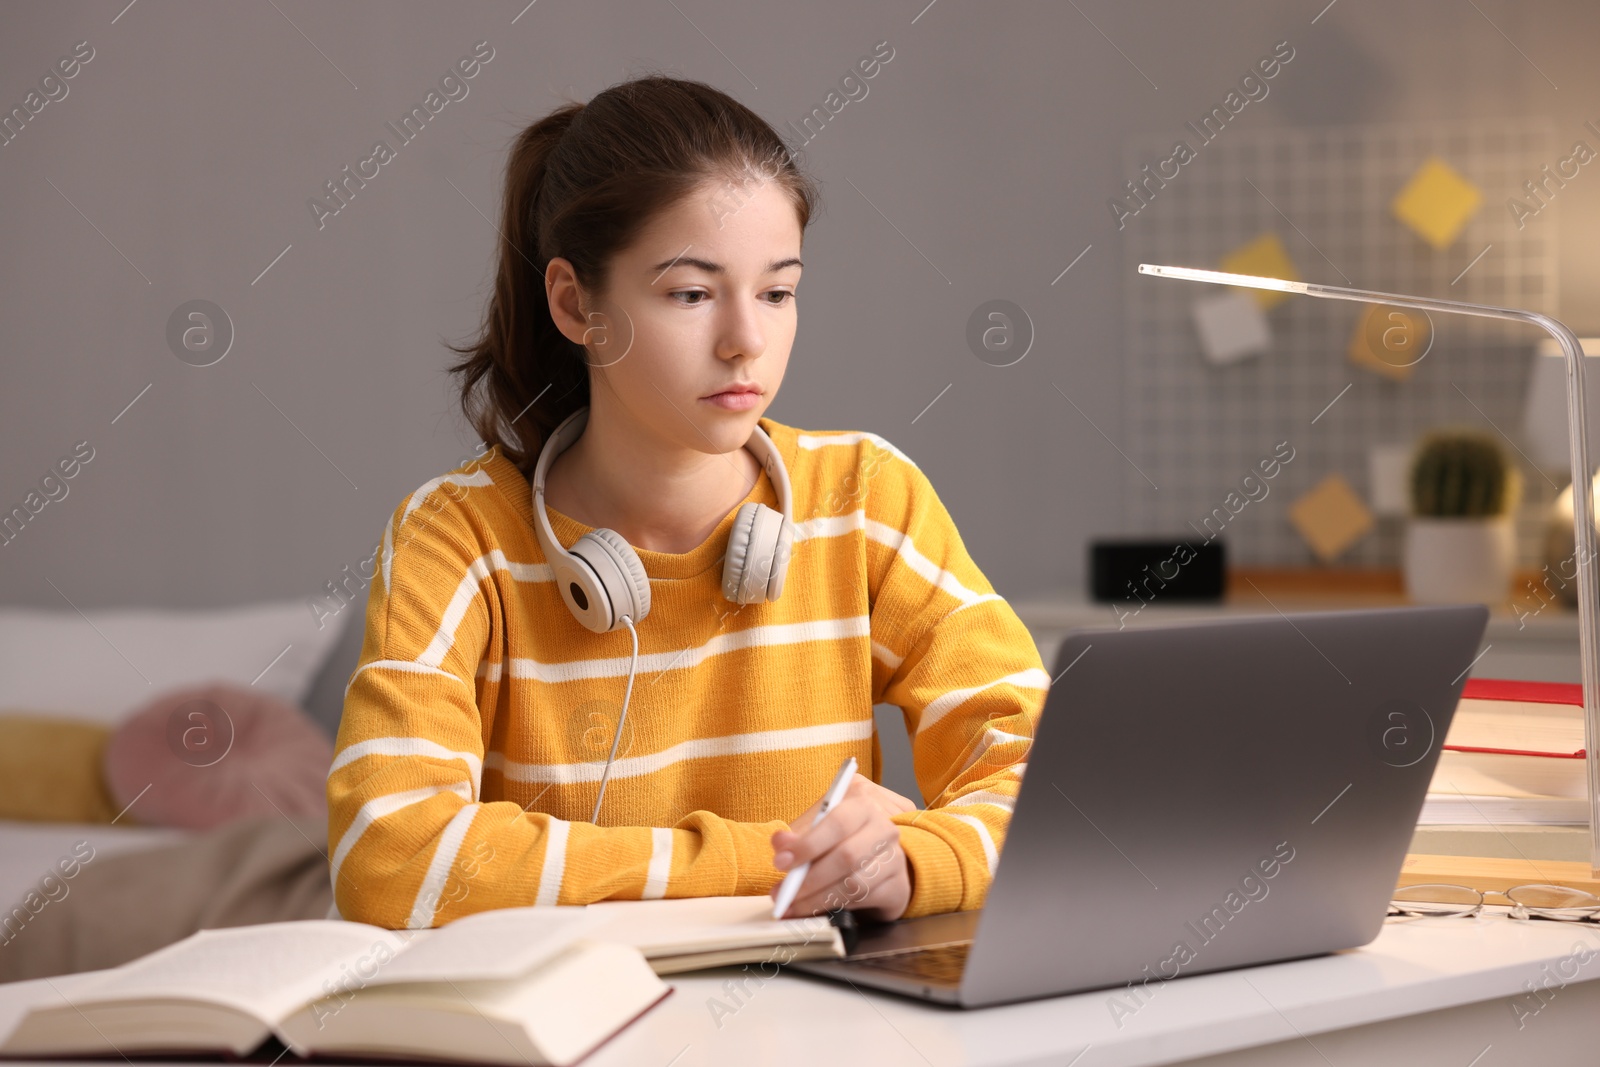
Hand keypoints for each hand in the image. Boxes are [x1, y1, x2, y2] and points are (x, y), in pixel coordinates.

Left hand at [769, 773, 912, 921]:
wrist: (878, 856)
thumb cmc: (842, 838)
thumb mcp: (818, 828)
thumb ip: (799, 835)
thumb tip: (780, 843)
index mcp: (863, 805)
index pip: (838, 823)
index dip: (808, 845)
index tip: (780, 861)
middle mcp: (884, 829)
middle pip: (846, 856)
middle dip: (808, 879)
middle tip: (781, 892)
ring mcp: (895, 858)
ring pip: (854, 883)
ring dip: (816, 899)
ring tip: (792, 905)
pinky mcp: (898, 887)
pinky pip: (862, 900)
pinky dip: (834, 907)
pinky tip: (816, 908)